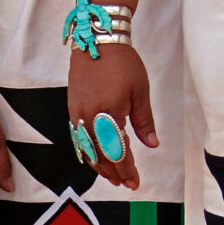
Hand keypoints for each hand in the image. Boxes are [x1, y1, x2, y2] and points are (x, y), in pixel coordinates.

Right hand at [67, 42, 157, 188]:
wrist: (96, 40)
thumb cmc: (123, 63)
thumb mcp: (140, 91)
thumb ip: (144, 121)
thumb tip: (152, 144)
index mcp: (109, 113)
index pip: (117, 152)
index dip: (126, 170)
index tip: (135, 182)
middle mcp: (89, 118)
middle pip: (100, 155)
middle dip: (113, 173)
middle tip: (126, 184)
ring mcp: (77, 114)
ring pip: (86, 150)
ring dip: (100, 166)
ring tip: (112, 176)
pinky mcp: (72, 109)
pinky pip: (78, 139)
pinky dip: (88, 152)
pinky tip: (96, 158)